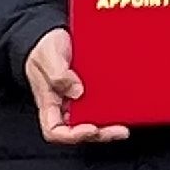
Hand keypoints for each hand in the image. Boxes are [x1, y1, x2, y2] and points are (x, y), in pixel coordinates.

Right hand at [23, 29, 127, 145]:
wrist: (53, 34)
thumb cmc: (44, 47)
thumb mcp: (46, 56)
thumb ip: (58, 73)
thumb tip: (77, 91)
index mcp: (49, 103)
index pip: (55, 131)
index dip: (73, 135)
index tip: (91, 128)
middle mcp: (64, 105)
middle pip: (80, 130)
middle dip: (100, 134)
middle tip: (119, 130)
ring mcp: (78, 99)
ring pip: (93, 120)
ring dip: (109, 125)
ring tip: (125, 124)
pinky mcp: (91, 90)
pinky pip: (101, 105)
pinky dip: (114, 108)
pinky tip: (125, 105)